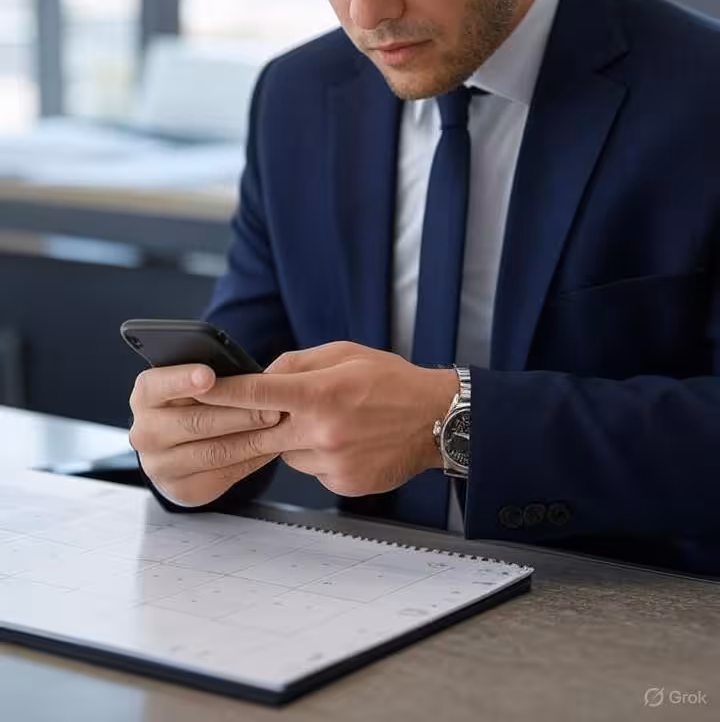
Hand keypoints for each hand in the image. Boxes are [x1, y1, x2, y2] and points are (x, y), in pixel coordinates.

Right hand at [128, 364, 282, 505]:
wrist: (179, 446)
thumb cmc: (195, 401)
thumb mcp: (194, 382)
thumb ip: (212, 376)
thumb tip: (249, 373)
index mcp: (146, 395)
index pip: (158, 385)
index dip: (184, 379)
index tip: (209, 375)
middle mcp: (145, 432)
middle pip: (195, 422)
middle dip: (239, 414)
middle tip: (272, 408)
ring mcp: (159, 465)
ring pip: (214, 452)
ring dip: (252, 439)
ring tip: (279, 425)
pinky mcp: (181, 489)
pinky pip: (223, 474)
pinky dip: (252, 459)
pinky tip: (271, 446)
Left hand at [199, 342, 457, 497]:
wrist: (436, 420)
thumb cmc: (391, 380)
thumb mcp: (344, 353)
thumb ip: (296, 364)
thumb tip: (261, 377)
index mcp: (321, 393)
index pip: (256, 393)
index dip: (221, 392)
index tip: (195, 390)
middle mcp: (323, 431)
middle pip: (263, 429)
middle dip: (255, 419)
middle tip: (262, 408)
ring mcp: (333, 462)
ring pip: (285, 452)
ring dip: (291, 437)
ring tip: (328, 420)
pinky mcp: (342, 483)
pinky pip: (309, 469)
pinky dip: (314, 455)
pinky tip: (343, 440)